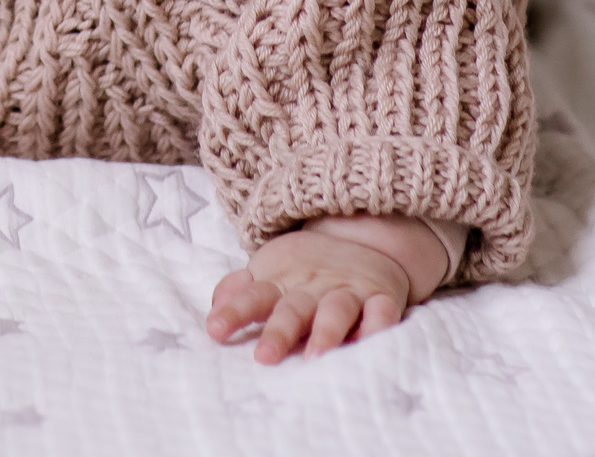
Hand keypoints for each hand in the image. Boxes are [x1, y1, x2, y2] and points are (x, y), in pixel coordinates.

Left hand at [207, 219, 438, 363]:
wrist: (362, 236)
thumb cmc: (304, 269)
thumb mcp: (268, 272)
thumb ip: (239, 292)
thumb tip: (212, 313)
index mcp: (280, 281)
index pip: (253, 296)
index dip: (234, 312)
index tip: (215, 330)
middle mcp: (313, 286)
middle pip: (293, 309)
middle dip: (278, 332)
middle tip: (264, 357)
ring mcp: (348, 290)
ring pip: (337, 310)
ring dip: (327, 331)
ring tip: (315, 357)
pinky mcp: (381, 297)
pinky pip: (382, 311)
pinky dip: (378, 325)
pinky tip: (370, 340)